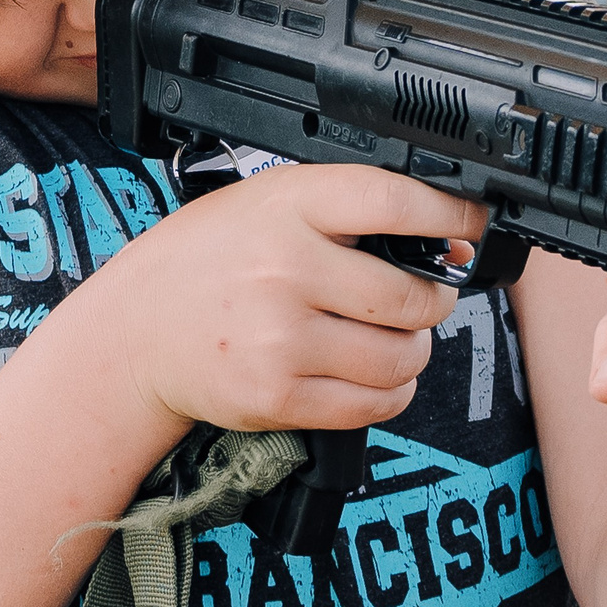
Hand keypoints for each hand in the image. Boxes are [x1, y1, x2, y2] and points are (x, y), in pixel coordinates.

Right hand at [92, 164, 485, 434]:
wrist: (133, 333)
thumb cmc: (204, 261)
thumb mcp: (263, 203)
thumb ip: (339, 210)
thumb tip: (439, 236)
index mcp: (286, 205)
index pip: (393, 202)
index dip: (451, 217)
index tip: (472, 226)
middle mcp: (285, 269)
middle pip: (411, 296)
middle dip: (434, 301)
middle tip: (424, 298)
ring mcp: (281, 338)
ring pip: (401, 356)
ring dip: (413, 352)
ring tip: (393, 339)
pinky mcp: (277, 396)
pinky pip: (372, 404)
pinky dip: (390, 393)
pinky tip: (373, 376)